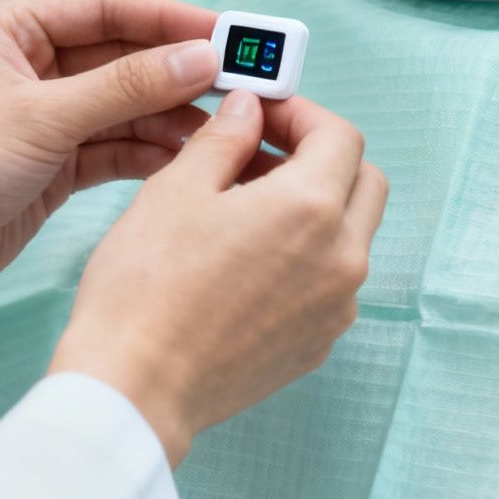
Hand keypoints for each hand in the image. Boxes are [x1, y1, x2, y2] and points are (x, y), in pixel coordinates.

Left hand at [0, 0, 222, 363]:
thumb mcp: (40, 120)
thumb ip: (125, 87)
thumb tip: (199, 58)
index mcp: (11, 30)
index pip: (107, 9)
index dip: (170, 19)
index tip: (226, 34)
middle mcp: (30, 66)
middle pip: (124, 56)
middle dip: (180, 71)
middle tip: (244, 82)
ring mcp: (44, 116)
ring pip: (126, 104)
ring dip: (173, 115)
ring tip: (229, 127)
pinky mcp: (53, 164)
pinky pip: (116, 145)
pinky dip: (151, 152)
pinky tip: (192, 157)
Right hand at [50, 89, 388, 466]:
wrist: (134, 388)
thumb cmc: (146, 288)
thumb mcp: (176, 189)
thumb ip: (225, 138)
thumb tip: (249, 111)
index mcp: (311, 209)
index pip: (340, 137)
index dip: (303, 114)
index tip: (265, 115)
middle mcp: (341, 260)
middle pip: (364, 184)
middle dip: (323, 157)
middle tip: (264, 152)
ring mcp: (335, 308)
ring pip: (351, 236)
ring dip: (315, 208)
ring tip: (246, 207)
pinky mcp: (317, 344)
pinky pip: (330, 283)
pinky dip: (306, 257)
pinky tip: (247, 259)